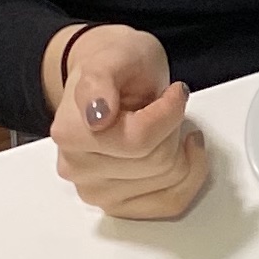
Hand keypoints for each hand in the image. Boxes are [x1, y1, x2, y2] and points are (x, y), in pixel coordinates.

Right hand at [44, 22, 208, 219]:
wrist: (110, 78)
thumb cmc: (117, 64)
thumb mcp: (116, 53)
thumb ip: (102, 79)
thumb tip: (96, 115)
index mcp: (71, 132)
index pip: (140, 140)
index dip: (170, 113)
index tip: (175, 92)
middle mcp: (76, 168)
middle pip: (158, 162)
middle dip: (173, 129)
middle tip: (162, 107)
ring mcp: (94, 190)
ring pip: (168, 181)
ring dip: (179, 149)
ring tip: (161, 125)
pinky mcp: (116, 205)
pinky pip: (168, 203)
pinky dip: (188, 177)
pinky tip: (182, 151)